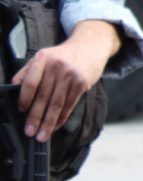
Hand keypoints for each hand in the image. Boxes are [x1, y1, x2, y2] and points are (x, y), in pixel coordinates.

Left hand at [12, 20, 119, 140]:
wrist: (91, 45)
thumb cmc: (63, 55)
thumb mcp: (44, 56)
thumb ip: (27, 71)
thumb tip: (12, 87)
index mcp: (43, 59)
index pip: (30, 82)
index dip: (24, 99)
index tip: (21, 111)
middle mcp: (57, 66)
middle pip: (43, 96)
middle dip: (35, 117)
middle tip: (29, 131)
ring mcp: (71, 75)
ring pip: (57, 103)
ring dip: (48, 122)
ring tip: (42, 135)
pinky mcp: (82, 82)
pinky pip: (70, 104)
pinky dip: (62, 117)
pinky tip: (56, 126)